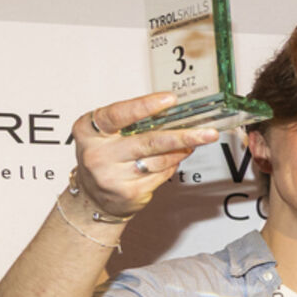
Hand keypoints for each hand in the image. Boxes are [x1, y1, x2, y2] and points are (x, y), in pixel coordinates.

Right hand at [71, 93, 218, 219]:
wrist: (93, 196)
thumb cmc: (103, 157)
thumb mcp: (106, 134)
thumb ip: (132, 123)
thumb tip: (172, 114)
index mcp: (88, 131)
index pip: (118, 114)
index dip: (145, 106)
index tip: (170, 100)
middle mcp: (98, 154)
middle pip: (148, 142)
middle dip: (183, 136)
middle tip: (207, 133)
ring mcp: (112, 176)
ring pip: (159, 159)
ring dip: (180, 151)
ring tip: (190, 143)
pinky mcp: (129, 193)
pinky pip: (161, 174)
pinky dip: (171, 165)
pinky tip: (172, 159)